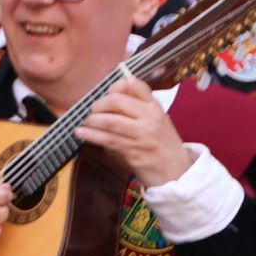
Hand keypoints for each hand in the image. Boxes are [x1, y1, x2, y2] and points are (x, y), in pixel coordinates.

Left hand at [73, 75, 192, 186]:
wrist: (176, 171)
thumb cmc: (161, 144)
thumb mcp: (156, 120)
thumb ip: (137, 108)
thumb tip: (110, 96)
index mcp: (155, 106)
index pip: (134, 85)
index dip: (116, 86)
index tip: (108, 93)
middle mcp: (150, 117)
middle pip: (116, 100)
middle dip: (99, 105)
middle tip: (94, 112)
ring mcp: (141, 134)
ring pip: (109, 120)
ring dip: (92, 120)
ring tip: (87, 123)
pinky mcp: (132, 151)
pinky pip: (106, 139)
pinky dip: (90, 135)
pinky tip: (80, 133)